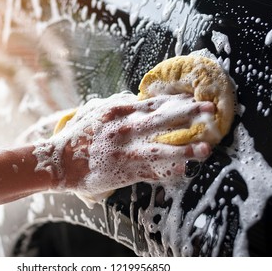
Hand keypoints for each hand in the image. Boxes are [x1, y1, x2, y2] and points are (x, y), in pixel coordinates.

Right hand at [51, 92, 213, 196]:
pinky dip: (167, 171)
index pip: (154, 103)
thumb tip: (135, 98)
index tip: (195, 98)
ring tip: (206, 148)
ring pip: (161, 149)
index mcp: (119, 113)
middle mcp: (125, 130)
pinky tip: (184, 170)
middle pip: (163, 120)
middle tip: (212, 110)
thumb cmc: (76, 135)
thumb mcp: (93, 110)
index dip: (177, 100)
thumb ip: (116, 103)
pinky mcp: (123, 172)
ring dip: (185, 148)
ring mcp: (125, 152)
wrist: (59, 161)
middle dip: (189, 114)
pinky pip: (150, 172)